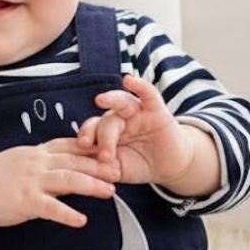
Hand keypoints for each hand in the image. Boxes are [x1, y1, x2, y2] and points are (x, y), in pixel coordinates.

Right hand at [0, 138, 120, 228]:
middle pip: (75, 161)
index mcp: (39, 153)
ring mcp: (32, 181)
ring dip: (91, 184)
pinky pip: (50, 207)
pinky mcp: (25, 201)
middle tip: (120, 170)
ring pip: (67, 179)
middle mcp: (38, 163)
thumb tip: (73, 162)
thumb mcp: (25, 160)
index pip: (71, 145)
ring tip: (109, 191)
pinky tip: (81, 220)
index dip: (94, 147)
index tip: (114, 149)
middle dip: (100, 165)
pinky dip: (67, 214)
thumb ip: (48, 160)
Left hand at [76, 74, 216, 193]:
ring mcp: (137, 112)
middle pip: (106, 120)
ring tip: (100, 100)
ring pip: (122, 103)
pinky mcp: (156, 110)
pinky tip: (130, 80)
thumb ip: (100, 166)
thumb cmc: (138, 165)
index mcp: (105, 132)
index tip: (82, 146)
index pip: (91, 129)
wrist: (168, 166)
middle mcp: (119, 119)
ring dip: (111, 100)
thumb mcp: (116, 169)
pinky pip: (148, 94)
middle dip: (103, 137)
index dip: (85, 135)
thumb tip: (81, 168)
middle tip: (105, 155)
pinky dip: (140, 86)